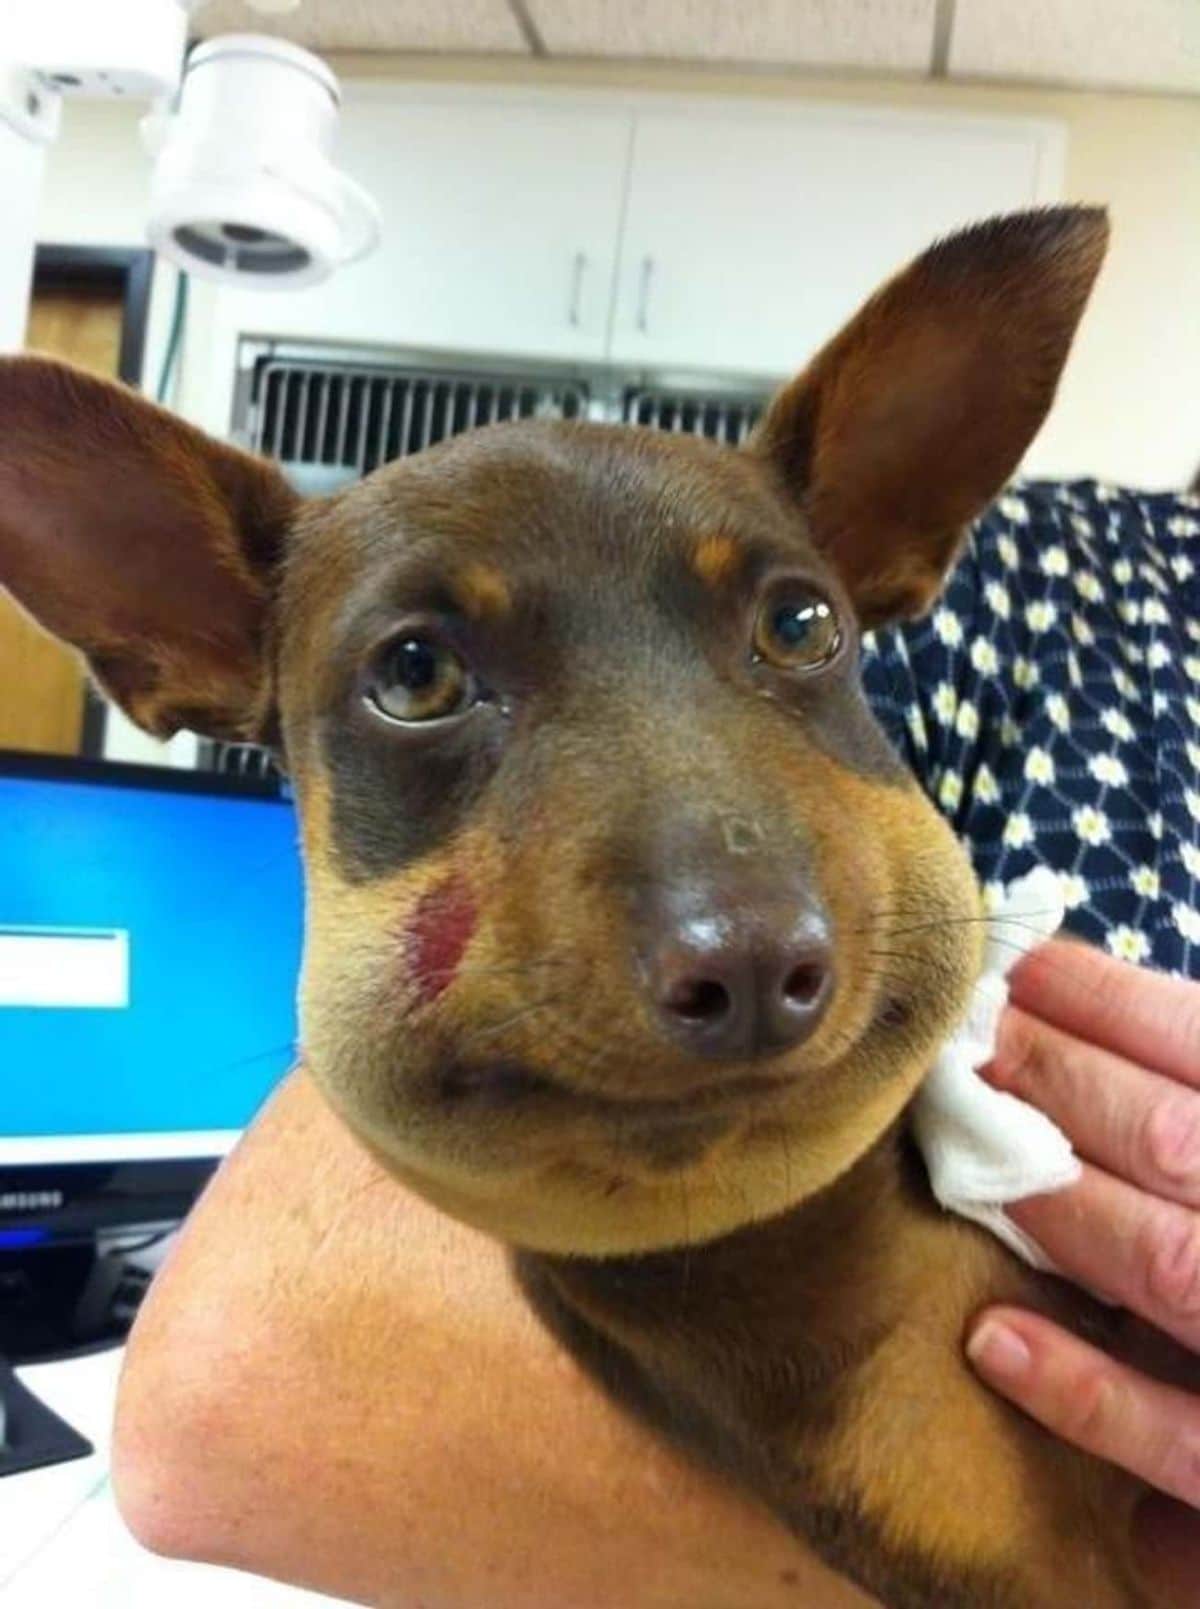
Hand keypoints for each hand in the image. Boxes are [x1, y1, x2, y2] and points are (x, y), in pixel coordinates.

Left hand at [965, 939, 1199, 1601]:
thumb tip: (1090, 994)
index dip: (1116, 1003)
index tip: (1025, 967)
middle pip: (1176, 1140)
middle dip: (1060, 1081)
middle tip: (968, 1041)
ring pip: (1170, 1263)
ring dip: (1060, 1202)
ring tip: (968, 1147)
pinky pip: (1186, 1440)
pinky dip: (1092, 1391)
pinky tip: (995, 1339)